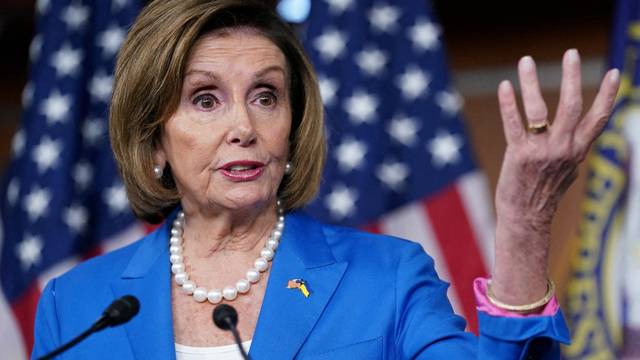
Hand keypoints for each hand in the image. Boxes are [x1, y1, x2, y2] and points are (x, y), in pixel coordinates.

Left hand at [490, 49, 619, 304]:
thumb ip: (574, 152)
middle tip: (571, 53)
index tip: (615, 72)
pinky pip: (513, 124)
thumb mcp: (568, 172)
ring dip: (531, 83)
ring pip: (539, 109)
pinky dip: (508, 104)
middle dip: (572, 77)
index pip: (598, 118)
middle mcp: (563, 149)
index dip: (608, 95)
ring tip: (526, 61)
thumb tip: (582, 140)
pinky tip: (505, 86)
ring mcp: (541, 151)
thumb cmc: (544, 194)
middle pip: (571, 106)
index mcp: (578, 151)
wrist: (525, 218)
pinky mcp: (518, 155)